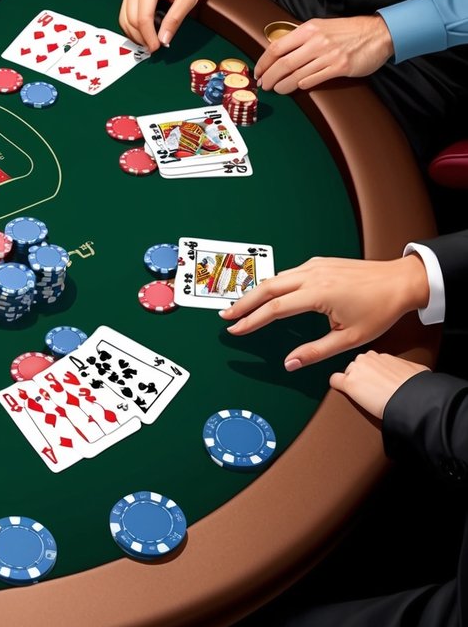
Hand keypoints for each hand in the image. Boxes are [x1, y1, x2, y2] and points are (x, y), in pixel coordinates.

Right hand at [118, 0, 209, 51]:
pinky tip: (144, 28)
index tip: (156, 47)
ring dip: (134, 32)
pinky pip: (126, 10)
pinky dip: (132, 23)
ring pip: (124, 17)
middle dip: (140, 37)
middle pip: (130, 19)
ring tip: (149, 39)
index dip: (148, 37)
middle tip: (154, 46)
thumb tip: (164, 39)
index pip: (142, 18)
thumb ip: (175, 20)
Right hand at [221, 254, 430, 370]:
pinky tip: (266, 293)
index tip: (235, 330)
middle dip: (243, 303)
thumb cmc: (380, 308)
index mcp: (318, 294)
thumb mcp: (350, 338)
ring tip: (240, 306)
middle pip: (266, 288)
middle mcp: (311, 276)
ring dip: (254, 293)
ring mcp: (314, 266)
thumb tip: (289, 363)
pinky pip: (287, 273)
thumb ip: (315, 351)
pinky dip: (271, 284)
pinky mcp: (319, 263)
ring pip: (275, 278)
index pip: (274, 310)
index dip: (251, 321)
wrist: (402, 281)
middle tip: (225, 317)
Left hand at [255, 15, 393, 93]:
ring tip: (277, 89)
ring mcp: (328, 55)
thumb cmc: (349, 31)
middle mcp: (316, 41)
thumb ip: (301, 37)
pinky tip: (296, 87)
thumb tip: (280, 50)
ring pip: (295, 74)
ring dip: (282, 85)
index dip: (263, 62)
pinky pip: (313, 80)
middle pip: (282, 63)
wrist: (379, 33)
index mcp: (309, 30)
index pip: (276, 47)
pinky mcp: (339, 67)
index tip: (258, 72)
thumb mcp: (321, 26)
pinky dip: (301, 85)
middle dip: (269, 77)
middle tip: (264, 85)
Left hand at [330, 351, 427, 418]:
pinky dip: (338, 385)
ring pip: (348, 373)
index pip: (370, 362)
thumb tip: (410, 372)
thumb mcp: (415, 370)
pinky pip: (335, 380)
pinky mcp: (349, 383)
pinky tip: (344, 392)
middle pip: (357, 366)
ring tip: (364, 394)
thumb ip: (405, 367)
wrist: (412, 398)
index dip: (372, 373)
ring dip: (353, 382)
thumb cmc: (417, 386)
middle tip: (371, 389)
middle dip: (362, 376)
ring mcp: (356, 370)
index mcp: (381, 356)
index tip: (377, 381)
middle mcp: (367, 359)